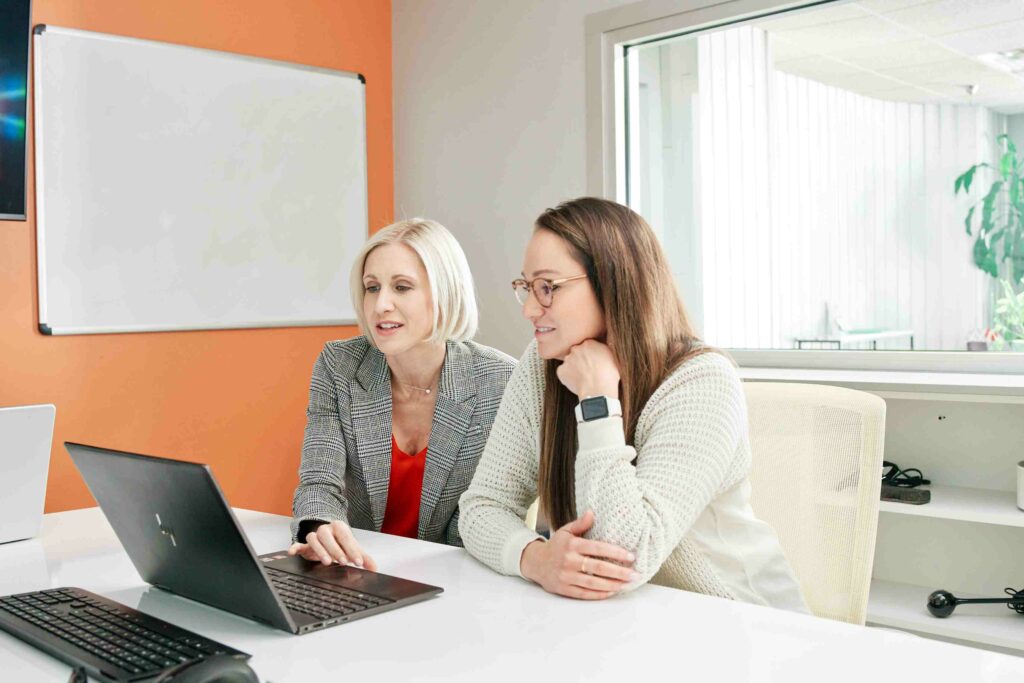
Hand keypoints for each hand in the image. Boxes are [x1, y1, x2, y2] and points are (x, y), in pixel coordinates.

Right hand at [287, 520, 377, 570]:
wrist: (327, 537)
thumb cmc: (340, 543)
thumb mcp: (352, 548)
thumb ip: (363, 557)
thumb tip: (374, 569)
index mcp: (339, 528)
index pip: (346, 537)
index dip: (353, 549)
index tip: (358, 562)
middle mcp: (326, 530)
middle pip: (328, 536)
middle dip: (337, 550)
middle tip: (344, 562)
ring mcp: (315, 536)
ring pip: (314, 539)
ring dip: (320, 550)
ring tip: (328, 562)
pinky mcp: (305, 544)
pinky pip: (298, 544)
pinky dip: (295, 547)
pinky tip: (293, 552)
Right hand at [520, 510, 637, 599]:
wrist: (535, 563)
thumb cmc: (555, 546)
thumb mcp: (565, 531)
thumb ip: (580, 524)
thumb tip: (592, 513)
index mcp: (572, 545)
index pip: (598, 549)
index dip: (615, 553)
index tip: (630, 556)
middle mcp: (569, 561)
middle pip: (599, 568)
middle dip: (619, 572)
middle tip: (635, 574)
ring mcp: (567, 577)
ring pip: (594, 583)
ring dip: (613, 585)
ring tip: (627, 584)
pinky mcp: (565, 589)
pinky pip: (585, 594)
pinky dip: (600, 594)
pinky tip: (612, 591)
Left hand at [556, 340, 619, 398]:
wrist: (598, 390)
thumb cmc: (609, 376)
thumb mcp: (613, 357)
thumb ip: (604, 350)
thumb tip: (602, 350)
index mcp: (589, 343)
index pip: (587, 345)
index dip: (591, 354)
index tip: (594, 361)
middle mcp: (576, 349)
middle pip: (577, 352)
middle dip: (581, 359)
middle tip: (588, 370)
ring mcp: (567, 360)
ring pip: (569, 362)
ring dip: (574, 367)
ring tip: (584, 378)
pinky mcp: (561, 371)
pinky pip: (563, 373)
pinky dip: (568, 377)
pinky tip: (577, 382)